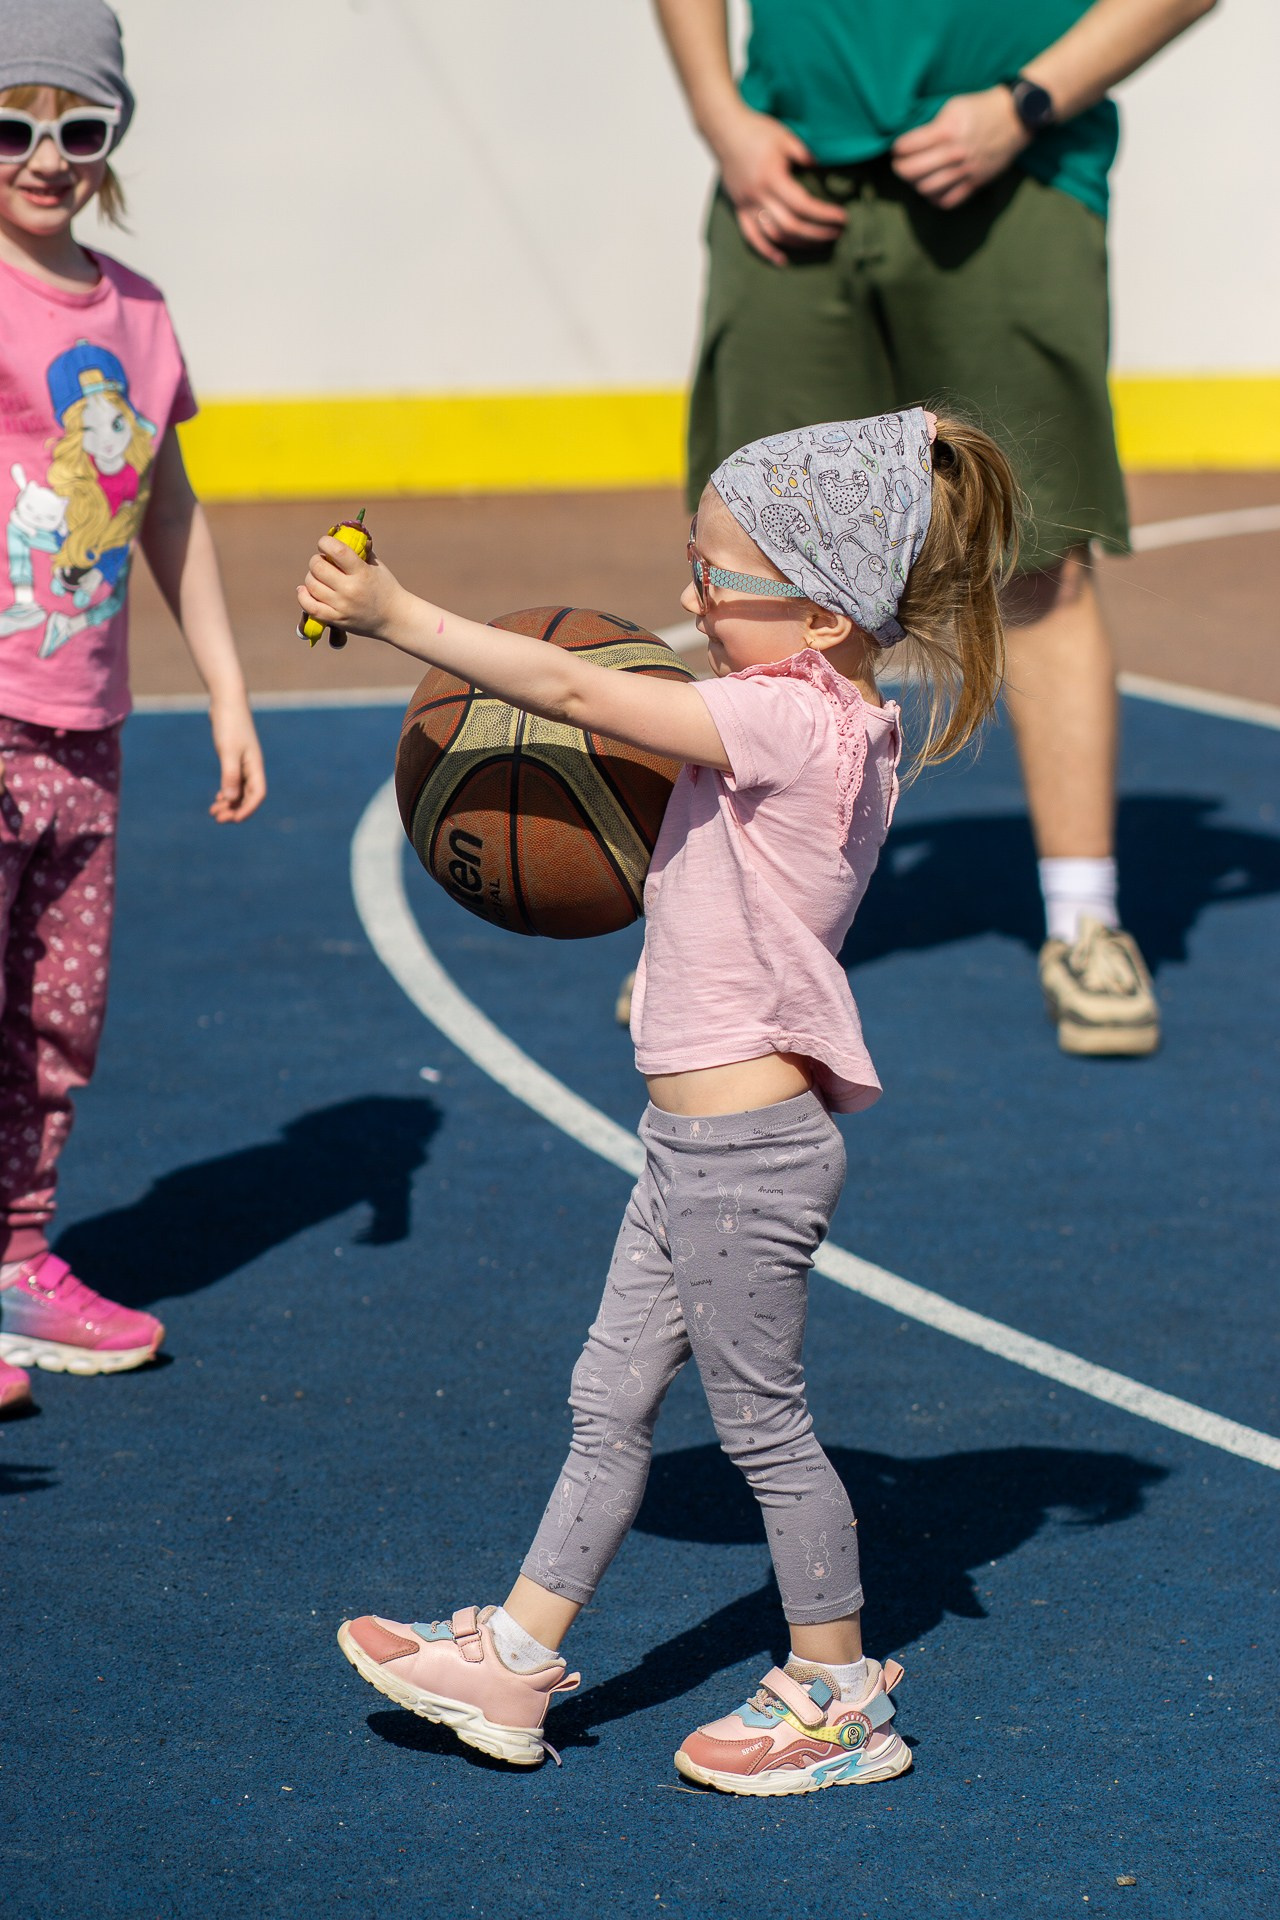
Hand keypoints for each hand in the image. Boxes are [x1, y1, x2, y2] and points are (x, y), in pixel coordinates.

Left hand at [208, 696, 265, 822]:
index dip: (248, 809)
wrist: (226, 701)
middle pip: (248, 796)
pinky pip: (234, 781)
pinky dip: (227, 792)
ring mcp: (243, 762)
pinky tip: (218, 798)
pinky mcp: (234, 757)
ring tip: (213, 811)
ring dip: (229, 803)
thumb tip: (231, 799)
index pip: (258, 794)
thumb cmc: (229, 724)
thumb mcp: (228, 751)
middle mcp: (252, 766)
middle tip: (217, 818)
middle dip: (235, 809)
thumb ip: (229, 775)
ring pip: (240, 790)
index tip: (233, 819)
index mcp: (255, 766)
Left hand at [298, 534, 402, 641]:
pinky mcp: (336, 620)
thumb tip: (340, 533)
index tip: (325, 543)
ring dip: (311, 577)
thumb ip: (360, 549)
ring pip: (311, 585)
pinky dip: (303, 596)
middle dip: (317, 560)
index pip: (336, 551)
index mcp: (362, 573)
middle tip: (323, 562)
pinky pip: (310, 606)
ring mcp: (341, 606)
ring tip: (319, 577)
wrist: (395, 618)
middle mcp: (350, 590)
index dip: (324, 542)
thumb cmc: (385, 587)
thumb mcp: (377, 566)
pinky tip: (305, 590)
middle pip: (318, 567)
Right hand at [712, 103, 844, 263]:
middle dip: (817, 233)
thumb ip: (805, 154)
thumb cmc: (757, 131)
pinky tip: (782, 259)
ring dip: (798, 244)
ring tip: (819, 243)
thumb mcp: (786, 137)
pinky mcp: (739, 209)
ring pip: (774, 235)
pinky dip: (766, 251)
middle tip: (837, 233)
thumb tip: (823, 170)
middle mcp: (758, 196)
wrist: (724, 130)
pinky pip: (751, 237)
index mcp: (772, 178)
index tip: (842, 217)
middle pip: (791, 226)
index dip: (824, 215)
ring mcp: (747, 205)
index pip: (803, 205)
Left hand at [891, 87, 1029, 209]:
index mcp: (947, 130)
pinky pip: (947, 200)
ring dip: (915, 184)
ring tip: (915, 176)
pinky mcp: (974, 183)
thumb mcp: (953, 106)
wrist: (1015, 118)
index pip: (909, 146)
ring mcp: (965, 171)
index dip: (897, 149)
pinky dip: (934, 198)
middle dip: (900, 169)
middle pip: (913, 171)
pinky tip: (932, 189)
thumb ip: (932, 125)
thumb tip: (910, 142)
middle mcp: (954, 153)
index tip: (896, 149)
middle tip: (899, 165)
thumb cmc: (981, 108)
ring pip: (926, 188)